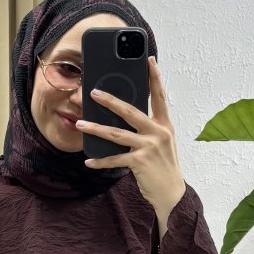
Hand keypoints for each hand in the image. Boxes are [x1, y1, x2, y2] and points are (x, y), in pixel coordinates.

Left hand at [76, 55, 186, 227]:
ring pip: (116, 133)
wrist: (172, 194)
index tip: (149, 60)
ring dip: (96, 128)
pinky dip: (101, 161)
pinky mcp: (139, 162)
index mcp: (164, 125)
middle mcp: (158, 133)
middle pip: (130, 111)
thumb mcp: (161, 143)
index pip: (160, 96)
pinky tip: (89, 161)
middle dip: (110, 100)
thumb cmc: (164, 167)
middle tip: (94, 92)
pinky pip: (115, 158)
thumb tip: (125, 116)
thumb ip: (148, 129)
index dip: (155, 77)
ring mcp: (149, 147)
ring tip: (81, 123)